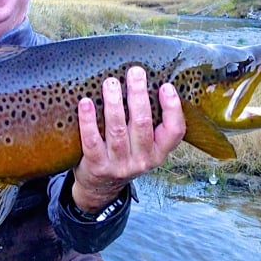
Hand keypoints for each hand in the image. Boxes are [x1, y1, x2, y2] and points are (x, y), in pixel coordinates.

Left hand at [72, 66, 185, 212]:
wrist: (100, 188)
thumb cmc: (122, 157)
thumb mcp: (142, 146)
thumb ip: (146, 123)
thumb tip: (143, 82)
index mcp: (158, 152)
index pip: (175, 131)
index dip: (173, 108)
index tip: (166, 86)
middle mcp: (142, 160)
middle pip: (142, 124)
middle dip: (138, 95)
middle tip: (135, 72)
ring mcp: (119, 165)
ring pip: (117, 130)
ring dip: (114, 104)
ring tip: (111, 83)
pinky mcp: (97, 166)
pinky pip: (92, 140)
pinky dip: (88, 120)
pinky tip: (86, 103)